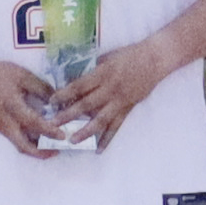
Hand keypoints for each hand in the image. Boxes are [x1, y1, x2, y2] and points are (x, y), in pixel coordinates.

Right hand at [0, 55, 59, 158]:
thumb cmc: (0, 74)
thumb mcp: (23, 76)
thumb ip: (42, 89)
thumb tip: (58, 102)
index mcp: (12, 106)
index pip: (34, 123)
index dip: (49, 131)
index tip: (63, 135)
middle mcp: (5, 121)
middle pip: (24, 146)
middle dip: (42, 152)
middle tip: (58, 150)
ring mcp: (1, 127)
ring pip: (19, 145)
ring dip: (35, 150)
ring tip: (51, 147)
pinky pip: (15, 140)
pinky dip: (28, 144)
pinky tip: (39, 139)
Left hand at [51, 36, 173, 146]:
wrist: (155, 59)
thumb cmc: (129, 55)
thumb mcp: (107, 58)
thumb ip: (92, 70)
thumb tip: (74, 80)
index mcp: (102, 74)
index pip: (79, 86)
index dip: (64, 94)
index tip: (51, 101)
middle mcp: (109, 89)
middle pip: (86, 105)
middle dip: (68, 115)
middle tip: (53, 125)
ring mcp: (119, 101)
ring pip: (100, 119)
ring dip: (86, 131)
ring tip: (73, 140)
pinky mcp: (128, 108)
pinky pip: (116, 126)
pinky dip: (108, 139)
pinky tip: (99, 149)